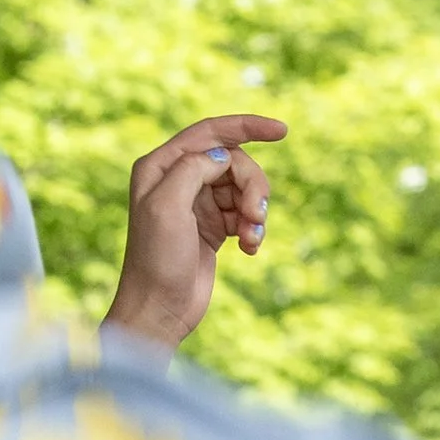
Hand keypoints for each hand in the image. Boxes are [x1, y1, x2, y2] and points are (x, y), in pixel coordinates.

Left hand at [105, 116, 285, 347]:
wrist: (159, 312)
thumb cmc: (156, 261)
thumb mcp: (168, 206)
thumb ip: (193, 168)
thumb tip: (222, 156)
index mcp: (161, 165)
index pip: (211, 133)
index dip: (247, 126)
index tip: (282, 131)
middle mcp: (178, 179)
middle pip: (233, 162)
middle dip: (253, 185)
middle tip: (257, 216)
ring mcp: (197, 203)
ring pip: (243, 188)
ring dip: (255, 211)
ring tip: (252, 239)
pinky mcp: (213, 227)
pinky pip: (244, 214)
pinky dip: (253, 229)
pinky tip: (249, 249)